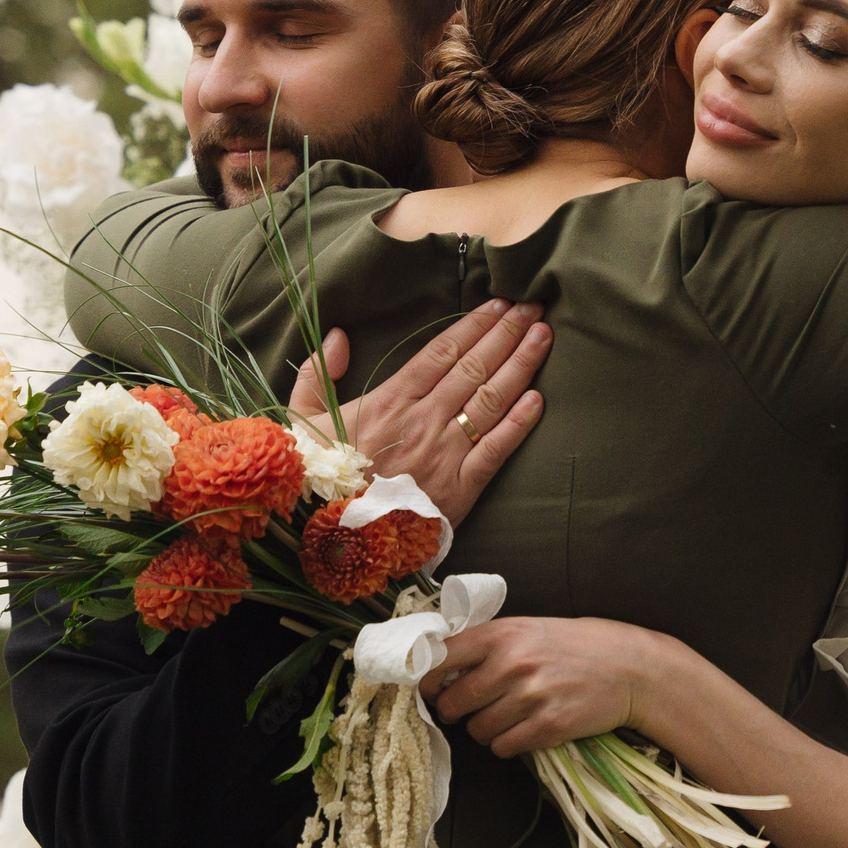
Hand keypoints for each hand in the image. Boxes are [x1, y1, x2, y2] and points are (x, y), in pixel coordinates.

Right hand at [289, 299, 549, 526]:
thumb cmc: (318, 482)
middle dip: (507, 334)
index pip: (441, 352)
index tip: (499, 303)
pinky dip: (519, 424)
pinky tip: (538, 399)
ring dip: (520, 365)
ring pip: (490, 401)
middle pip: (474, 368)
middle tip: (534, 307)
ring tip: (543, 336)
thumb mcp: (303, 423)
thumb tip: (339, 335)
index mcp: (388, 401)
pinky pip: (495, 451)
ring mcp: (444, 455)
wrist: (331, 544)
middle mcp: (422, 421)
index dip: (474, 325)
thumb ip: (317, 375)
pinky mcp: (459, 490)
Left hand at [421, 617, 676, 756]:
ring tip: (507, 717)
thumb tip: (440, 670)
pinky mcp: (549, 725)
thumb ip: (487, 645)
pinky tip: (524, 730)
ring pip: (478, 730)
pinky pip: (504, 747)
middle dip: (456, 712)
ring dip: (485, 730)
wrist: (629, 667)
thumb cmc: (575, 646)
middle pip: (454, 703)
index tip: (433, 690)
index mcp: (501, 634)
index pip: (440, 660)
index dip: (429, 681)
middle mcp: (512, 664)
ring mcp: (530, 696)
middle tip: (471, 709)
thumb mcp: (528, 629)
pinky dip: (507, 744)